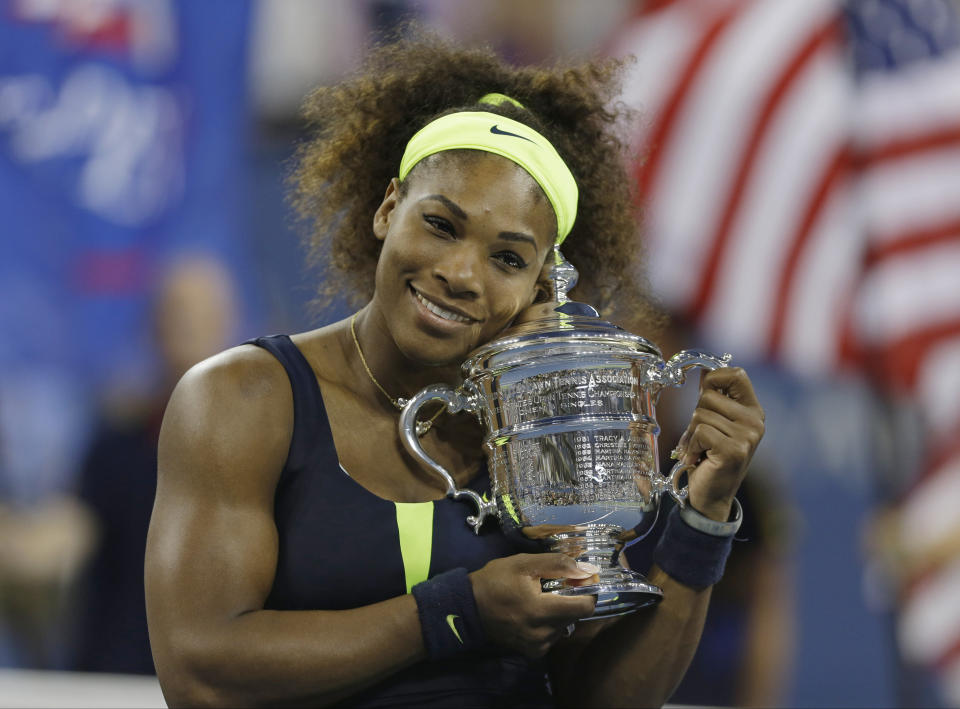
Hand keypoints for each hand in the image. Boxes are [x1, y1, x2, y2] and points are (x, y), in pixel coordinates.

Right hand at [469, 553, 596, 657]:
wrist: (468, 607)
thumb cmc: (495, 581)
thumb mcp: (524, 563)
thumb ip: (557, 564)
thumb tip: (586, 569)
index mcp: (542, 611)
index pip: (585, 607)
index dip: (587, 591)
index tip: (578, 580)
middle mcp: (544, 634)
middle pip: (575, 615)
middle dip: (569, 599)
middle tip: (551, 587)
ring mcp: (538, 646)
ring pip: (565, 626)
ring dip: (559, 612)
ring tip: (539, 600)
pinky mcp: (532, 653)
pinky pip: (552, 636)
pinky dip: (549, 624)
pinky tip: (533, 614)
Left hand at [675, 367, 763, 520]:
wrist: (711, 496)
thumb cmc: (709, 456)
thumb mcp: (714, 422)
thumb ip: (713, 398)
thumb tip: (704, 370)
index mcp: (752, 410)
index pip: (736, 374)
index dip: (714, 378)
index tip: (704, 393)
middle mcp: (755, 421)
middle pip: (708, 396)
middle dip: (695, 415)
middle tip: (700, 438)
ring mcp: (747, 436)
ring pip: (701, 414)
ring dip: (691, 434)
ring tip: (700, 449)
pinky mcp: (734, 450)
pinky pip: (700, 430)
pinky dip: (691, 444)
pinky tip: (698, 458)